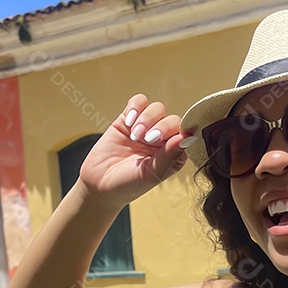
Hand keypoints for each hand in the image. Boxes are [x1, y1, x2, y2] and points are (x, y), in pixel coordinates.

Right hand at [77, 94, 191, 207]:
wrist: (99, 184)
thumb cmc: (128, 185)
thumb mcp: (151, 175)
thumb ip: (170, 156)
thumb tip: (188, 137)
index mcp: (173, 154)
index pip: (186, 135)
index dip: (179, 132)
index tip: (164, 140)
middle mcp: (162, 140)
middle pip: (172, 119)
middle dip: (161, 127)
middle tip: (147, 139)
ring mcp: (145, 128)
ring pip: (157, 108)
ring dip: (147, 118)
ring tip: (135, 134)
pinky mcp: (128, 119)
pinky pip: (138, 102)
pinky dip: (136, 107)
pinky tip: (128, 122)